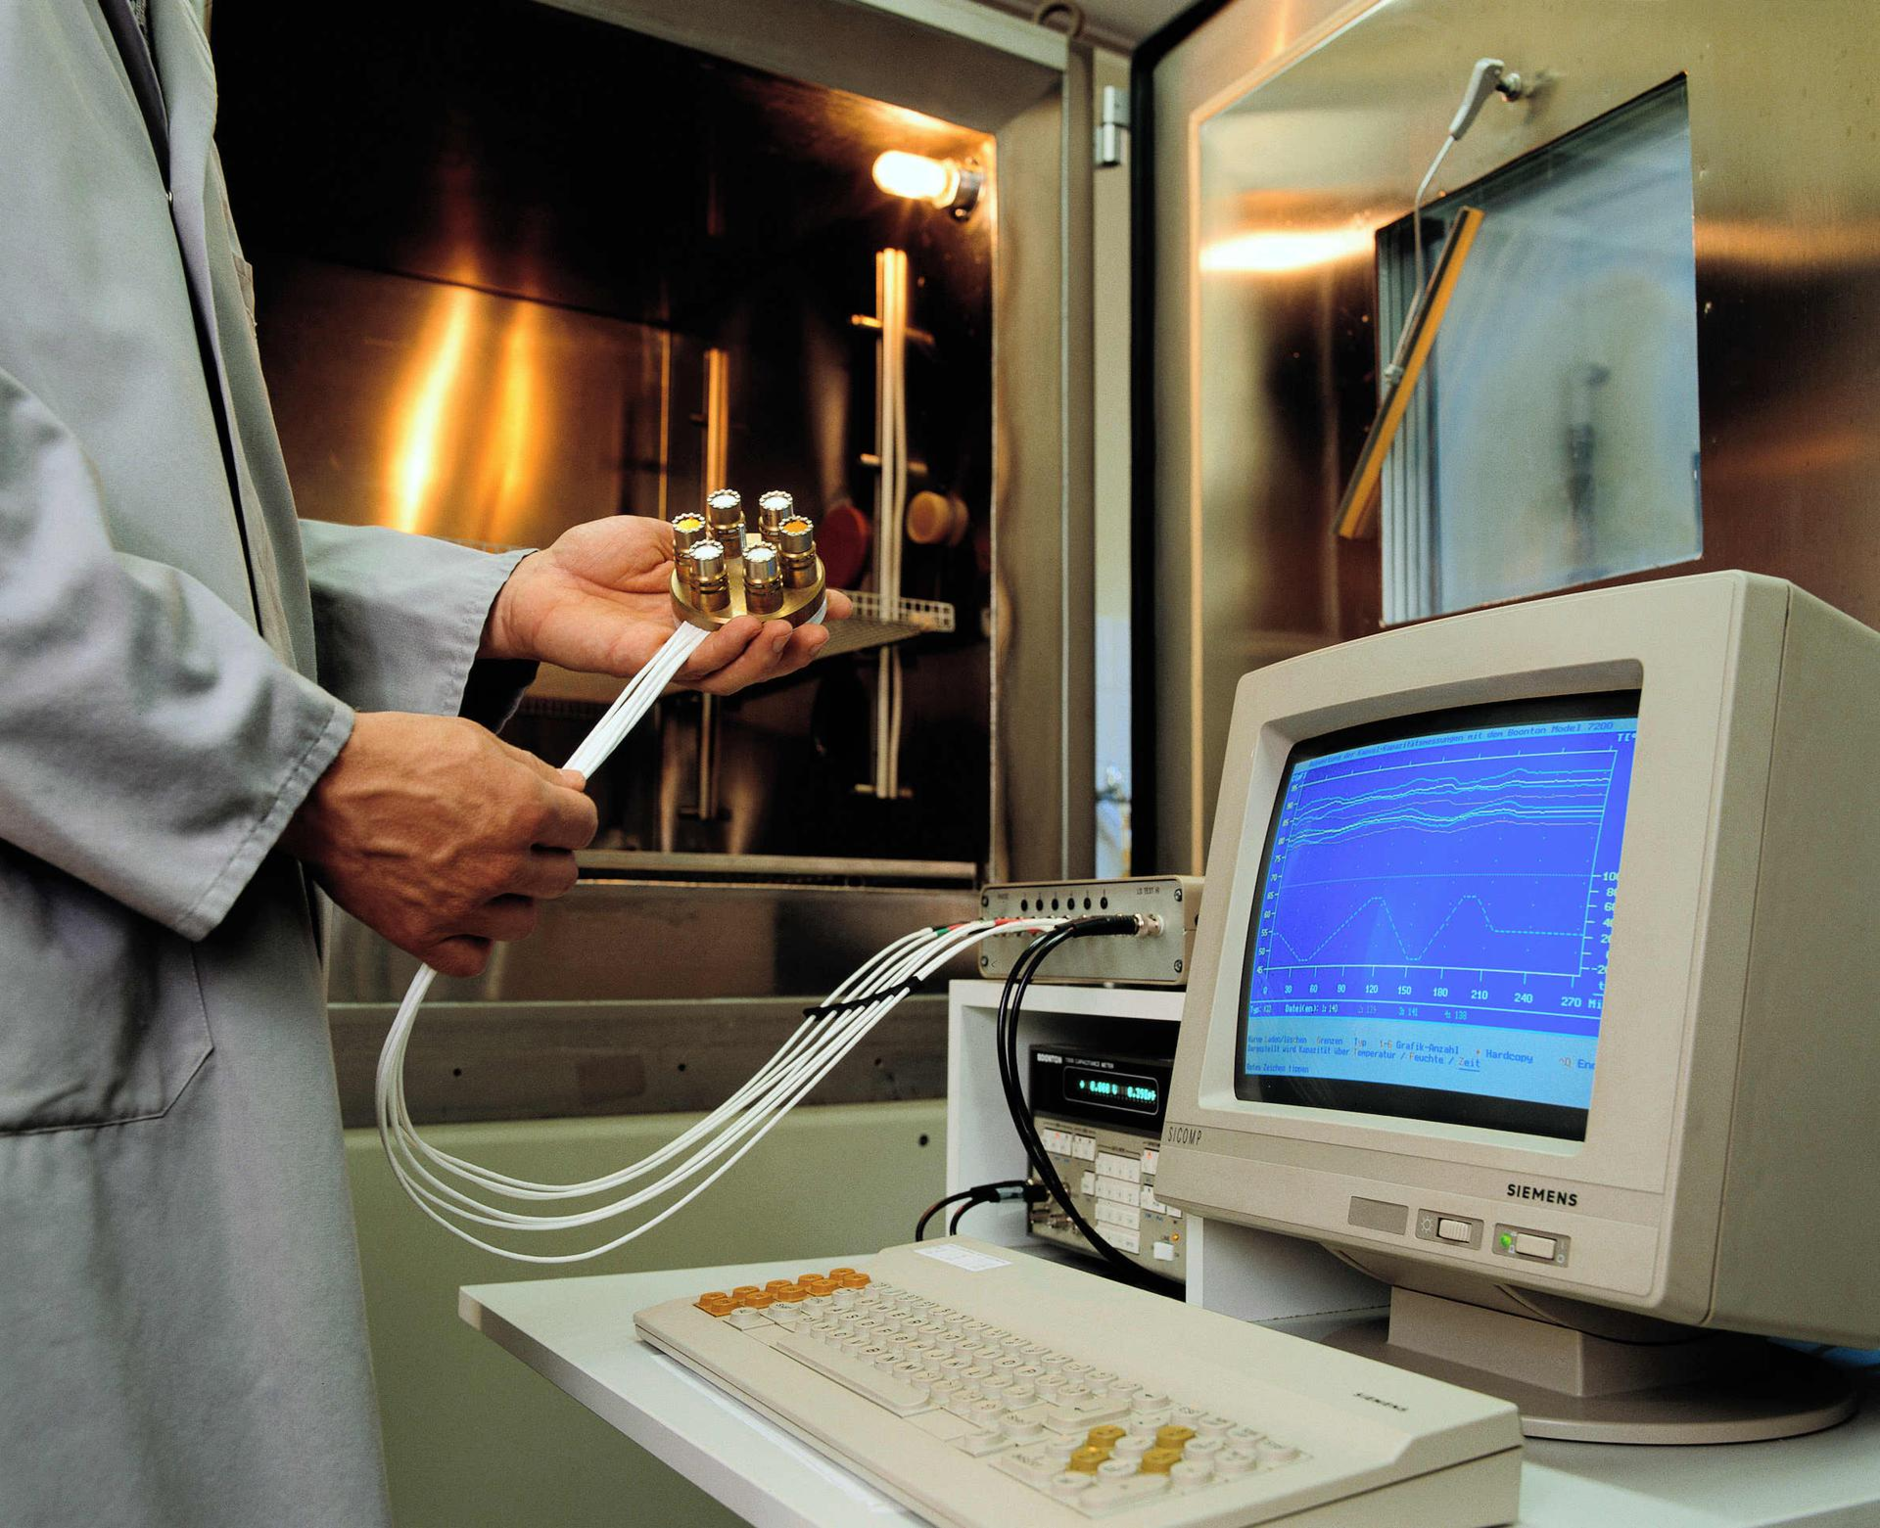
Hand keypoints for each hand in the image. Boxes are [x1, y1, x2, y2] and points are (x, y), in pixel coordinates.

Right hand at [282, 713, 598, 976]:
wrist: (316, 785)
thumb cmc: (387, 756)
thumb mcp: (473, 740)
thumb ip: (533, 769)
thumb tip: (573, 786)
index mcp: (523, 809)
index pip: (584, 826)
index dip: (568, 817)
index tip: (552, 816)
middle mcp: (502, 861)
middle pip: (561, 876)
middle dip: (542, 856)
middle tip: (509, 840)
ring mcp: (464, 903)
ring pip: (524, 919)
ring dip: (510, 898)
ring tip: (476, 871)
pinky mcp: (423, 934)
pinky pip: (474, 958)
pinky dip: (471, 939)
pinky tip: (458, 911)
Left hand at [481, 515, 850, 694]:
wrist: (541, 580)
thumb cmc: (591, 559)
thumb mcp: (662, 536)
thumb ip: (707, 545)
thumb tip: (750, 539)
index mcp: (708, 607)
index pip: (769, 616)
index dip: (807, 615)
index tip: (842, 604)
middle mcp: (698, 637)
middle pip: (762, 656)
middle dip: (798, 646)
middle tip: (822, 630)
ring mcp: (676, 655)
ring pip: (736, 671)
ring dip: (769, 655)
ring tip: (789, 632)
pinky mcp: (651, 665)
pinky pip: (696, 667)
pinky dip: (727, 652)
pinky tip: (747, 631)